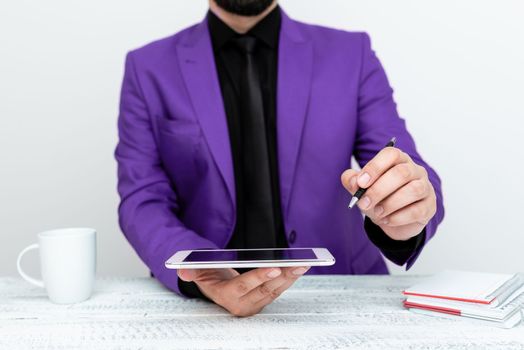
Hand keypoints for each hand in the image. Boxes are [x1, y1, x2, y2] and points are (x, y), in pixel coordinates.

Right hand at [177, 266, 308, 316]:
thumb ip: (190, 271)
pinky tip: (298, 268)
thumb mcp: (197, 272)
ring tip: (303, 264)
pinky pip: (278, 291)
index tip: (275, 268)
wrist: (215, 288)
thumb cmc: (209, 276)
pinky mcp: (263, 301)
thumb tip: (183, 270)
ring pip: (275, 291)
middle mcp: (242, 303)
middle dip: (283, 276)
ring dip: (290, 278)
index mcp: (226, 295)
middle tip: (298, 265)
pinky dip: (289, 279)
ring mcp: (254, 304)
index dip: (260, 277)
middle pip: (265, 289)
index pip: (245, 285)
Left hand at [341, 147, 436, 240]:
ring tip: (376, 213)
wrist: (393, 219)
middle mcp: (415, 170)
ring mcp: (425, 188)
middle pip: (402, 173)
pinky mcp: (429, 207)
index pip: (391, 154)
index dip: (375, 167)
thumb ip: (354, 181)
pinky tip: (387, 220)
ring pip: (413, 190)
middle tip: (364, 202)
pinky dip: (398, 217)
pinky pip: (417, 210)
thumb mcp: (363, 189)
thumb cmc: (378, 197)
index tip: (361, 183)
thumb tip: (353, 180)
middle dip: (379, 189)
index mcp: (398, 160)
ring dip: (390, 204)